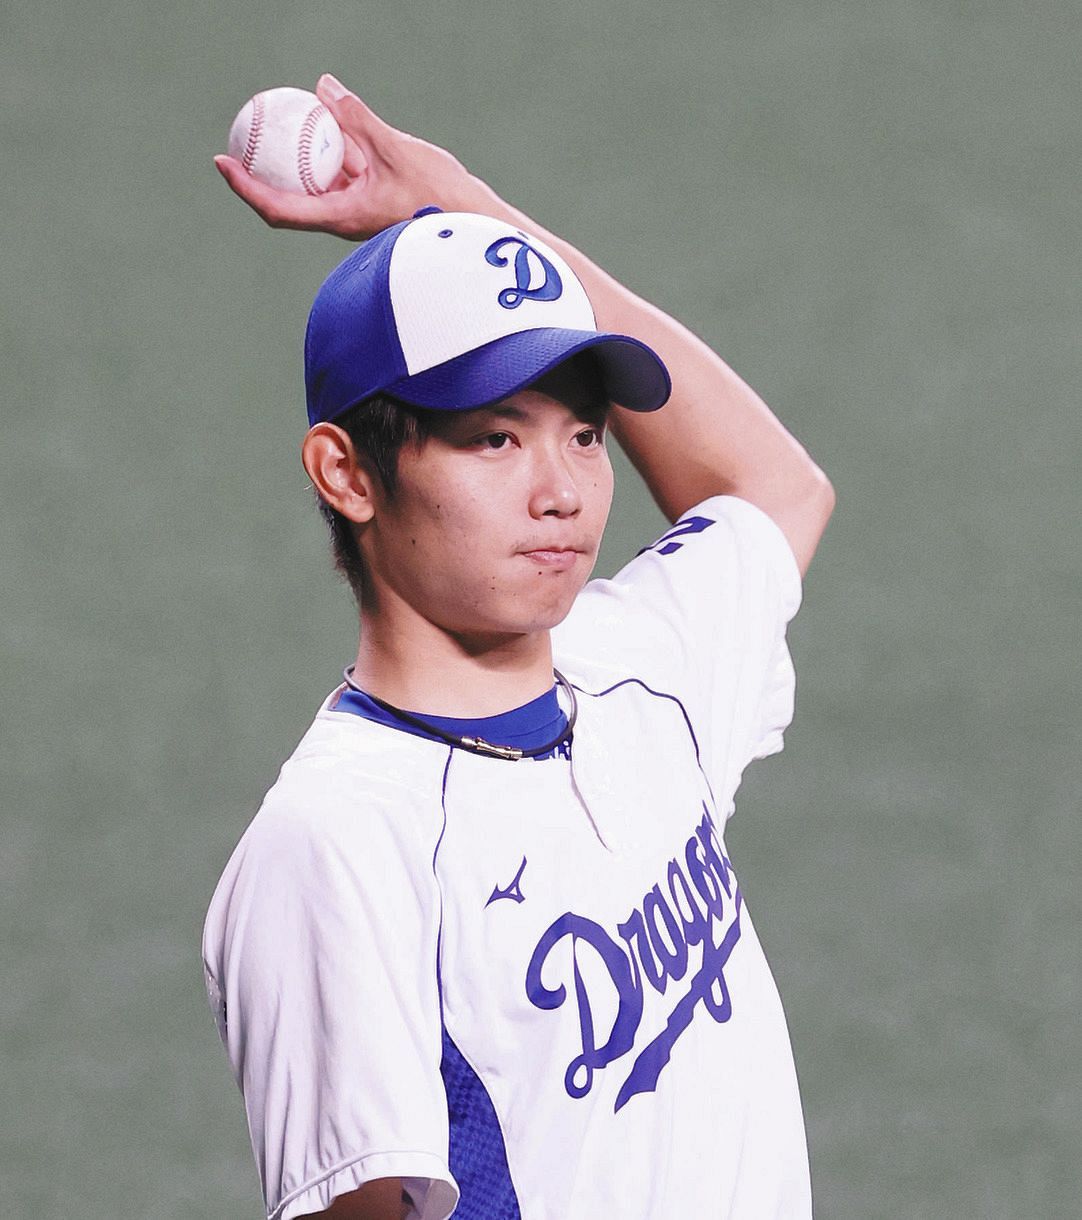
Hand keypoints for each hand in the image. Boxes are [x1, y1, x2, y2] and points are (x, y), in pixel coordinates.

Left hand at [214, 74, 481, 239]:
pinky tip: (324, 120)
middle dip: (259, 170)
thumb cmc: (440, 198)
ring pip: (314, 183)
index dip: (245, 188)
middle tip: (240, 135)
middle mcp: (342, 219)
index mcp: (341, 217)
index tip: (223, 163)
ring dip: (297, 155)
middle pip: (287, 197)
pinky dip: (327, 149)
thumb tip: (323, 86)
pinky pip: (338, 173)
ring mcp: (355, 211)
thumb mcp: (397, 149)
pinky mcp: (370, 199)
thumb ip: (358, 119)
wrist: (474, 225)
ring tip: (279, 118)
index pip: (279, 208)